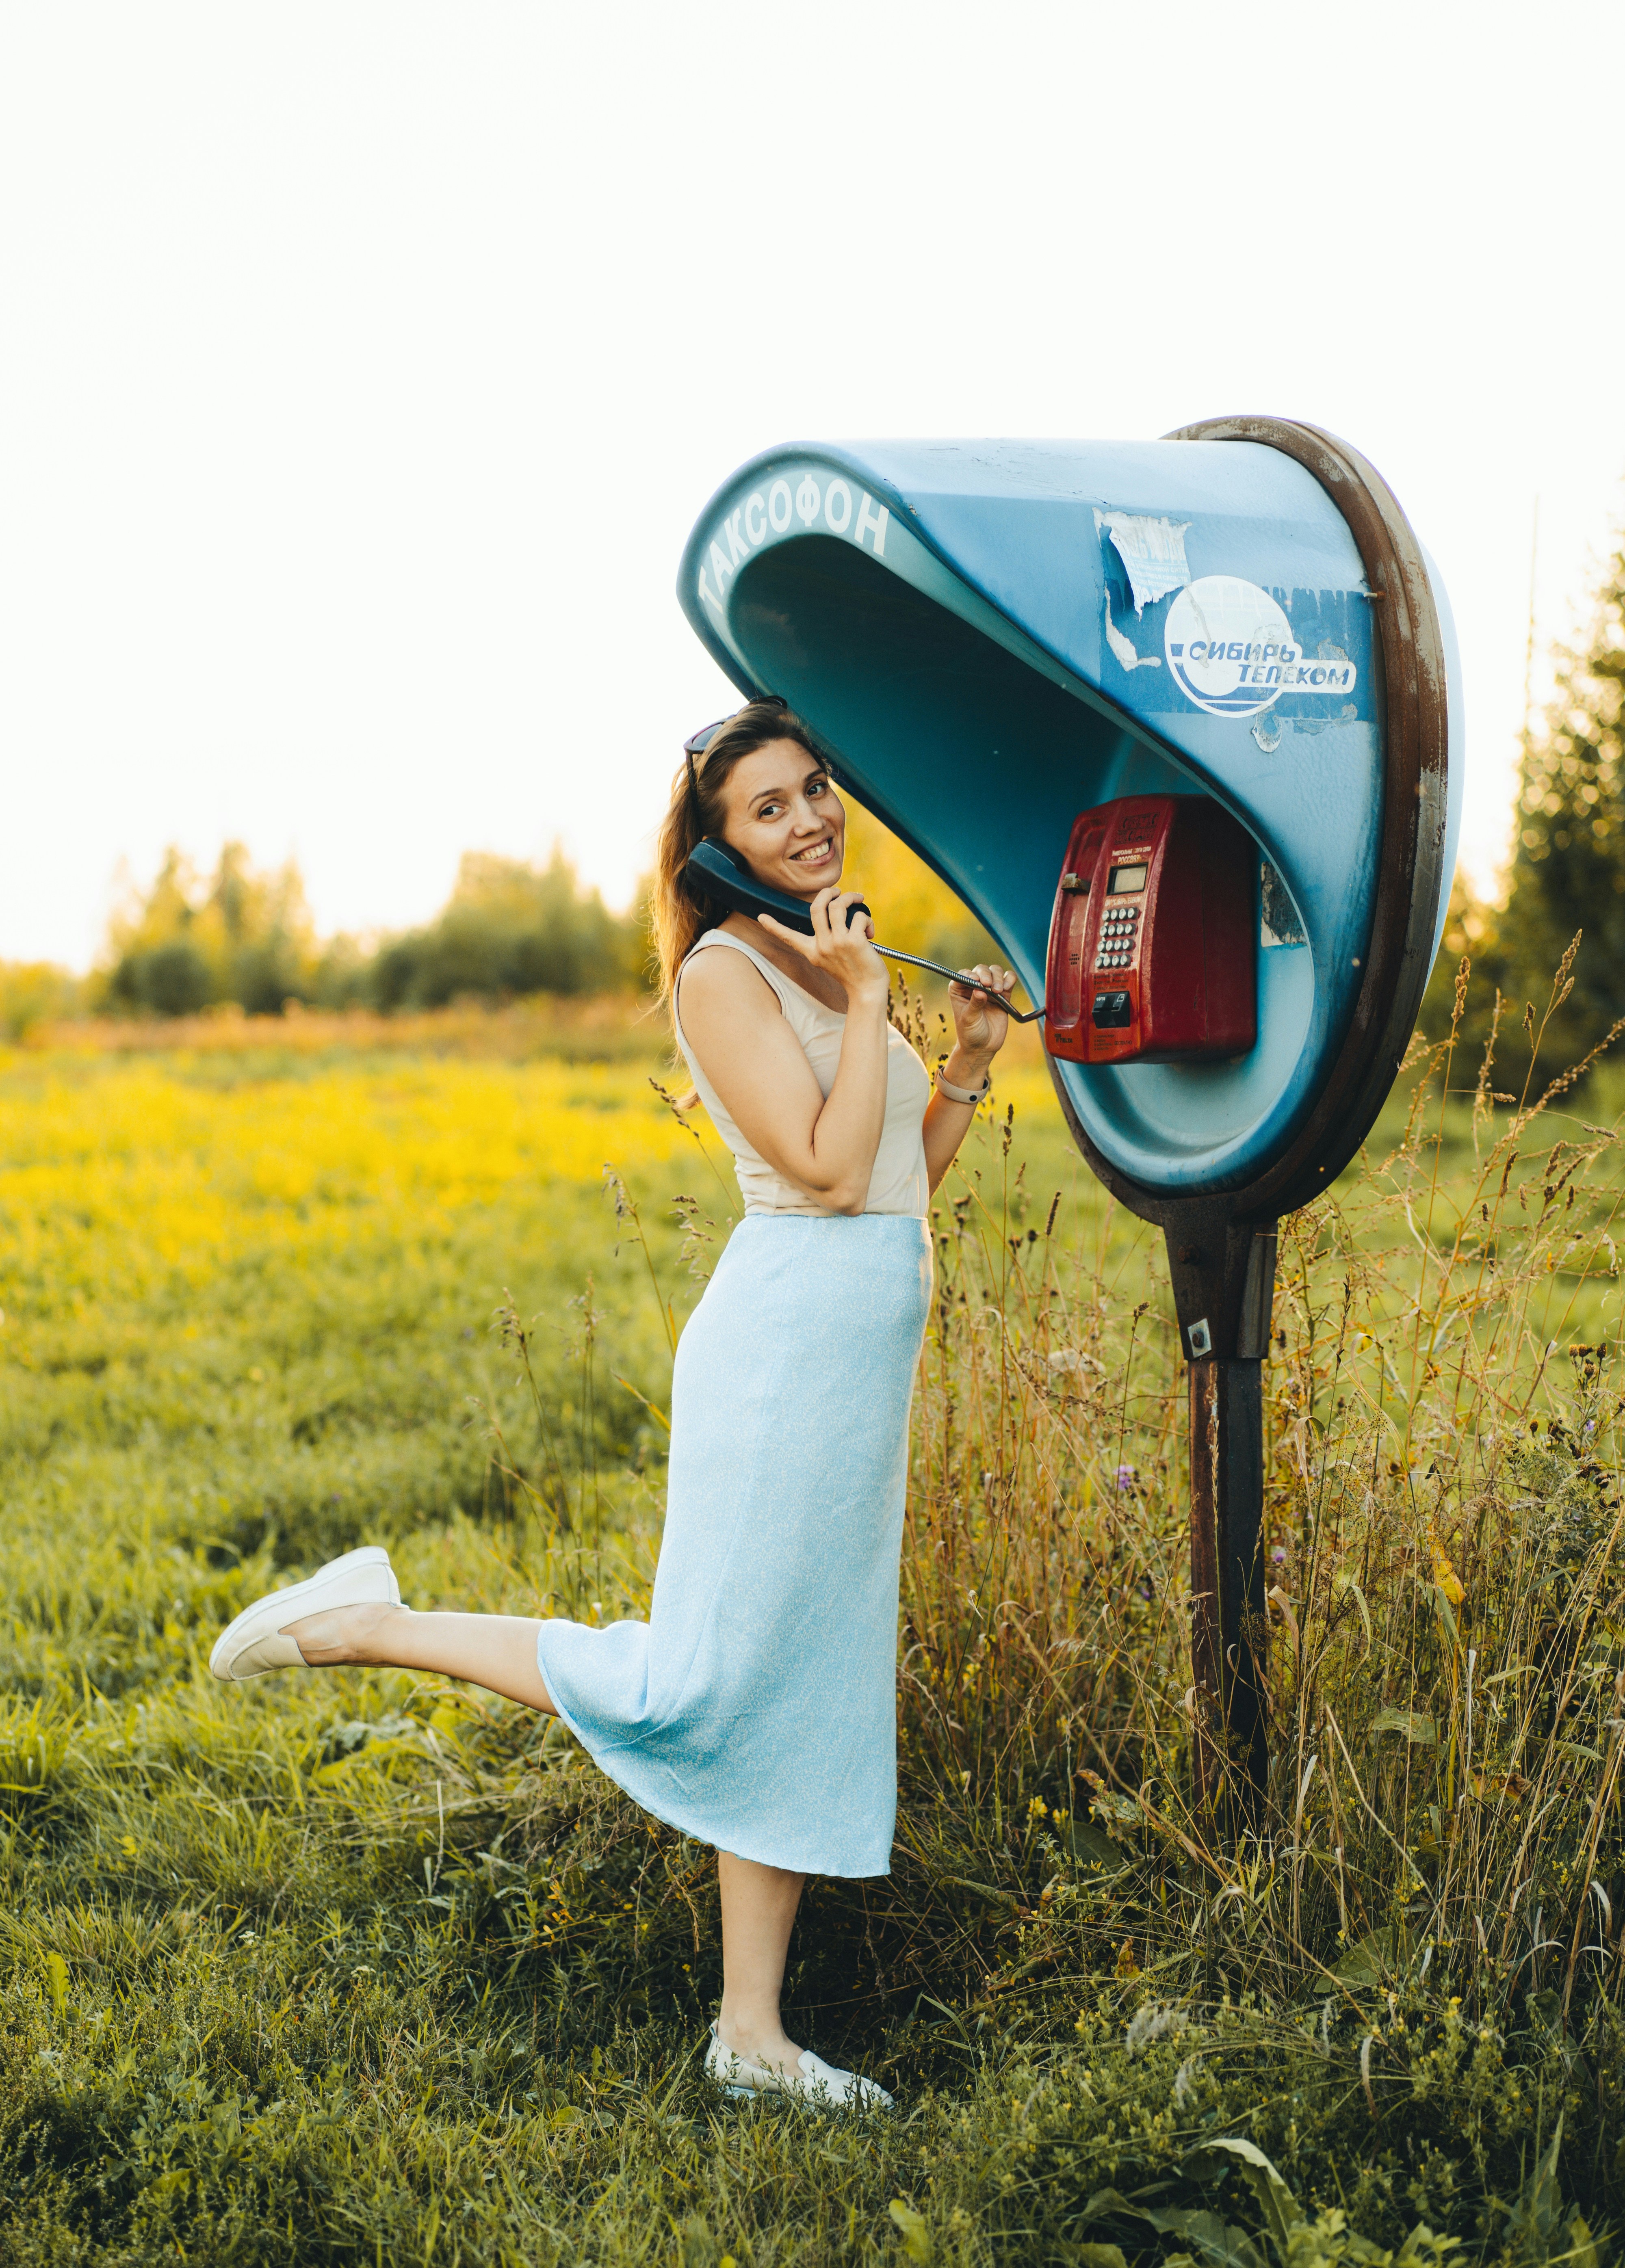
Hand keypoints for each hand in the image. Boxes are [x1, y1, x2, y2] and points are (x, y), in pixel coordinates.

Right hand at [758, 890, 886, 1001]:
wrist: (867, 991)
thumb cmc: (853, 973)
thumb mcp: (831, 958)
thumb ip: (827, 940)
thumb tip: (834, 914)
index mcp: (812, 952)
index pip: (789, 936)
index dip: (773, 926)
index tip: (761, 917)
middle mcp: (821, 946)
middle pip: (816, 906)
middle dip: (828, 892)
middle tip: (839, 892)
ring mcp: (836, 943)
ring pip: (837, 905)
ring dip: (851, 898)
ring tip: (859, 902)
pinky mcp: (854, 941)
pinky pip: (859, 915)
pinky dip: (866, 918)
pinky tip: (870, 931)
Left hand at [947, 963, 1015, 1059]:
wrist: (983, 1047)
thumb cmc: (970, 1034)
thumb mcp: (969, 1019)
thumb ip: (974, 1004)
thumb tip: (980, 990)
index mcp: (959, 990)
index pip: (963, 975)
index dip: (971, 975)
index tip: (976, 981)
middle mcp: (973, 986)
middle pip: (981, 970)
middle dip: (986, 975)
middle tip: (989, 986)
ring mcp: (989, 989)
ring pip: (995, 972)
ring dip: (998, 977)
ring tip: (998, 991)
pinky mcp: (1003, 994)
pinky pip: (1008, 980)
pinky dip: (1009, 979)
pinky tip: (1007, 988)